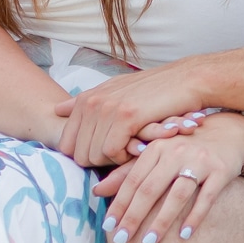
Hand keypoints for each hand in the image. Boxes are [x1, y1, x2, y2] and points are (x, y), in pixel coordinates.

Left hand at [63, 62, 206, 166]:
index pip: (66, 144)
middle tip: (121, 154)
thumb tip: (57, 109)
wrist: (186, 81)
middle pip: (77, 153)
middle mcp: (91, 102)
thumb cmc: (152, 91)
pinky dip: (122, 157)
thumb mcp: (114, 90)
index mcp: (86, 99)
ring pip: (92, 154)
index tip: (107, 152)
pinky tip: (137, 147)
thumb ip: (85, 102)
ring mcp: (107, 108)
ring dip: (112, 160)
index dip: (85, 155)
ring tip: (130, 148)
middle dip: (97, 161)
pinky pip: (110, 151)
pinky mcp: (124, 116)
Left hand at [92, 115, 243, 242]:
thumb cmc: (185, 148)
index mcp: (157, 147)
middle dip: (135, 216)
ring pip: (177, 194)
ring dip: (162, 220)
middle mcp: (176, 151)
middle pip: (151, 188)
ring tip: (150, 242)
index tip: (108, 227)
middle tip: (122, 240)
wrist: (229, 133)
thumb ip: (127, 173)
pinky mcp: (221, 170)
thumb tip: (96, 192)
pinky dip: (195, 217)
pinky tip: (184, 234)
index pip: (133, 180)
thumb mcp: (156, 154)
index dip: (119, 203)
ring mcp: (200, 161)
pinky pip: (206, 198)